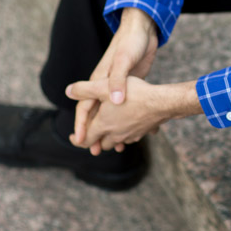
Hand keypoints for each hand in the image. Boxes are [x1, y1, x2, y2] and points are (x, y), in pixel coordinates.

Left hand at [67, 76, 201, 152]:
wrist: (161, 102)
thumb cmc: (134, 93)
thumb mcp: (104, 86)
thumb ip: (85, 89)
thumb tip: (68, 91)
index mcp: (103, 125)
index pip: (85, 139)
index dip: (77, 140)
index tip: (73, 138)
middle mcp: (115, 134)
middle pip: (101, 144)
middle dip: (95, 141)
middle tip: (91, 136)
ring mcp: (130, 135)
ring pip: (116, 143)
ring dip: (111, 140)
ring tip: (109, 133)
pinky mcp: (142, 132)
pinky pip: (131, 138)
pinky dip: (127, 135)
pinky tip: (129, 126)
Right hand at [72, 8, 158, 153]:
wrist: (143, 30)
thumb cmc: (130, 43)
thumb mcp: (123, 61)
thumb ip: (117, 81)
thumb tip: (114, 102)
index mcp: (100, 80)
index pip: (85, 106)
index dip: (81, 124)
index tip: (79, 140)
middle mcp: (107, 85)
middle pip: (96, 114)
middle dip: (94, 132)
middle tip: (94, 151)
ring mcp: (119, 86)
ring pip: (111, 113)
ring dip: (113, 130)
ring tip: (117, 147)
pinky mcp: (131, 86)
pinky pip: (126, 107)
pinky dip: (129, 119)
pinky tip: (138, 130)